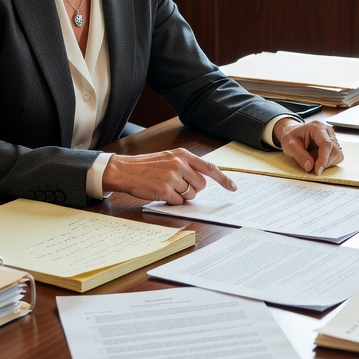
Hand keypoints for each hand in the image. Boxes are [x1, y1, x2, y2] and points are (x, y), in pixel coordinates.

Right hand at [102, 148, 237, 203]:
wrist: (125, 170)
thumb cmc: (147, 165)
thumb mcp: (169, 158)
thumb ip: (186, 165)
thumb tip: (203, 180)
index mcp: (183, 155)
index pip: (209, 167)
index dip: (223, 179)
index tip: (233, 187)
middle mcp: (180, 165)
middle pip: (201, 186)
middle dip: (193, 190)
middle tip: (178, 186)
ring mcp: (172, 178)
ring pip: (190, 195)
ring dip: (181, 196)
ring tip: (166, 187)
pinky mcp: (165, 191)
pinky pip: (178, 203)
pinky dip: (172, 201)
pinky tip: (161, 193)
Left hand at [274, 118, 343, 173]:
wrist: (292, 132)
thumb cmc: (291, 136)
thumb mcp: (290, 145)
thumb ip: (300, 156)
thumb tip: (310, 167)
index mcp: (317, 127)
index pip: (326, 143)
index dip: (324, 158)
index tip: (318, 170)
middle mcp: (327, 130)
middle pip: (334, 150)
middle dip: (324, 162)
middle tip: (311, 164)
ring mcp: (332, 137)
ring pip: (337, 154)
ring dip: (326, 162)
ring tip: (313, 158)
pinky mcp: (334, 144)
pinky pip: (336, 156)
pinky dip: (328, 161)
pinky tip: (318, 158)